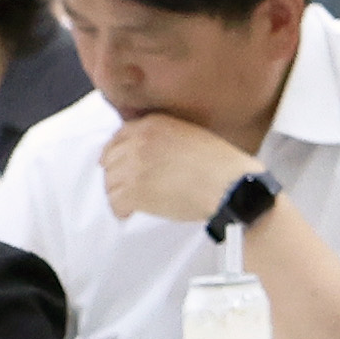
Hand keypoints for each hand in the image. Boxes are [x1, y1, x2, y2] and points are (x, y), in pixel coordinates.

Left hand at [98, 112, 265, 224]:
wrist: (229, 186)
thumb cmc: (220, 165)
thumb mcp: (190, 134)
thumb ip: (164, 137)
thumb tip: (149, 154)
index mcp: (152, 124)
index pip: (118, 137)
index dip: (116, 154)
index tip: (117, 164)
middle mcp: (139, 141)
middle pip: (110, 160)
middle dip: (117, 175)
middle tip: (127, 189)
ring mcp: (135, 166)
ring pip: (109, 183)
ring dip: (118, 194)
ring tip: (131, 204)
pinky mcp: (135, 191)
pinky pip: (115, 203)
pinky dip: (121, 211)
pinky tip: (130, 214)